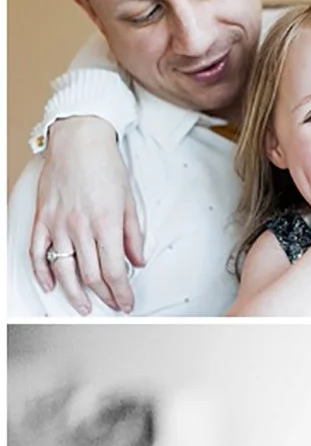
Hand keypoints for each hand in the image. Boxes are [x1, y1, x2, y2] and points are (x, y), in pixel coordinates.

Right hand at [31, 116, 144, 314]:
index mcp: (106, 224)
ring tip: (84, 307)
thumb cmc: (105, 165)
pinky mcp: (42, 217)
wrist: (78, 137)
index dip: (122, 293)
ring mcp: (58, 223)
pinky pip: (37, 251)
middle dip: (105, 296)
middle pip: (92, 276)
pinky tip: (49, 286)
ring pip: (64, 270)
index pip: (114, 272)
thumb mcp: (129, 201)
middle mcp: (80, 227)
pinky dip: (41, 272)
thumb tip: (138, 261)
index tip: (127, 303)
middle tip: (113, 305)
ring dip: (75, 294)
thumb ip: (133, 236)